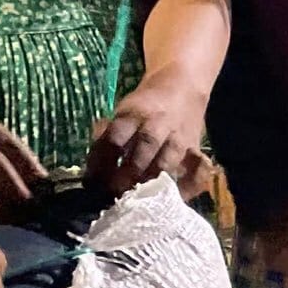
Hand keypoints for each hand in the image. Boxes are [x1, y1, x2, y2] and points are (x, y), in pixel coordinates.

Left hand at [87, 68, 213, 197]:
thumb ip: (110, 134)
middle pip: (141, 153)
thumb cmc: (147, 103)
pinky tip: (174, 200)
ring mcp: (179, 138)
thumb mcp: (124, 110)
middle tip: (112, 196)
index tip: (91, 183)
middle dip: (125, 178)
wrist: (183, 85)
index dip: (101, 163)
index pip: (114, 139)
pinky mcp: (195, 148)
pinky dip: (187, 188)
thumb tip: (92, 168)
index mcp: (134, 113)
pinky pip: (196, 170)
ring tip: (136, 202)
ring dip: (149, 184)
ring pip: (165, 164)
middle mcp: (158, 124)